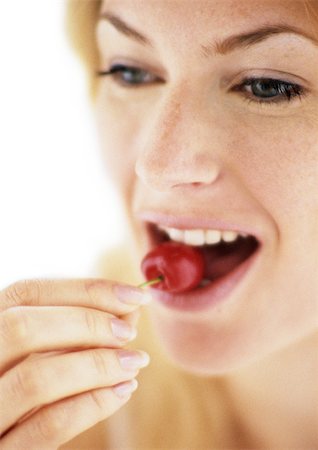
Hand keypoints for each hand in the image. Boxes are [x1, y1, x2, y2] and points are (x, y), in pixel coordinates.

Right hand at [0, 278, 149, 448]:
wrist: (8, 444)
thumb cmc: (28, 391)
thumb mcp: (43, 353)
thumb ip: (79, 328)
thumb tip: (130, 308)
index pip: (27, 292)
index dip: (85, 289)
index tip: (135, 295)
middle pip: (23, 327)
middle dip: (88, 323)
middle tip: (129, 332)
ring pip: (36, 379)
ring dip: (98, 365)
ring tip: (135, 361)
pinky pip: (48, 427)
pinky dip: (93, 404)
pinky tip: (123, 390)